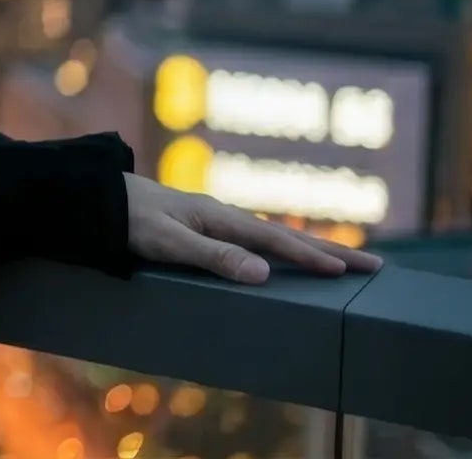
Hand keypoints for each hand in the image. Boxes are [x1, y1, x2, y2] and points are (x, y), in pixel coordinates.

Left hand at [123, 174, 383, 283]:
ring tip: (344, 263)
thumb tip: (264, 273)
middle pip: (286, 237)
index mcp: (220, 218)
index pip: (277, 242)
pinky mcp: (205, 227)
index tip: (348, 270)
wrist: (97, 198)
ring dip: (310, 250)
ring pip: (273, 238)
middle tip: (374, 266)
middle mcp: (224, 216)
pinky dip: (282, 249)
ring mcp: (216, 220)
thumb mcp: (169, 243)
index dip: (313, 257)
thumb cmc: (128, 221)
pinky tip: (287, 258)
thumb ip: (214, 258)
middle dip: (330, 252)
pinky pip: (254, 240)